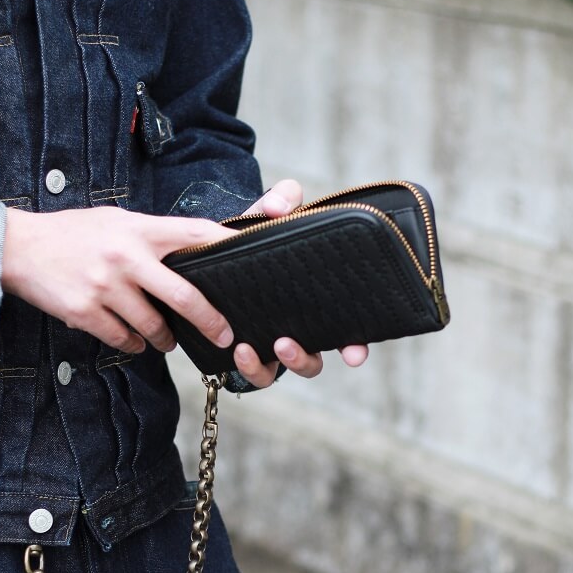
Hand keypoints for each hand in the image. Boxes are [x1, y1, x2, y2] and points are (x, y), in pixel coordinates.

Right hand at [2, 206, 237, 354]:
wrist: (19, 247)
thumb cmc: (75, 234)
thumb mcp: (118, 222)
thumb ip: (153, 237)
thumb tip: (194, 256)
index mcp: (140, 230)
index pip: (196, 235)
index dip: (228, 246)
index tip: (253, 260)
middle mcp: (126, 258)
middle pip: (184, 297)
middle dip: (210, 322)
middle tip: (224, 336)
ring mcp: (105, 287)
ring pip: (153, 327)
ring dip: (165, 339)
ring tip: (166, 339)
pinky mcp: (85, 312)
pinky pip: (123, 339)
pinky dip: (132, 343)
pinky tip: (132, 337)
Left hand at [232, 180, 369, 386]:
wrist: (216, 252)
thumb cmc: (258, 237)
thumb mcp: (272, 214)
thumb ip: (282, 200)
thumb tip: (278, 206)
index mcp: (316, 302)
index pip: (347, 332)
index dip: (356, 346)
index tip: (355, 354)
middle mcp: (298, 328)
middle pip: (313, 360)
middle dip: (304, 360)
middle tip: (288, 345)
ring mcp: (271, 342)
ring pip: (280, 372)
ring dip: (272, 366)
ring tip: (258, 346)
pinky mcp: (246, 348)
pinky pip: (253, 371)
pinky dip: (249, 367)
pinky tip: (239, 350)